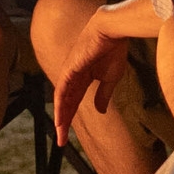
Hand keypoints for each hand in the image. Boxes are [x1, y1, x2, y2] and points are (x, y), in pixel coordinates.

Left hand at [52, 15, 129, 145]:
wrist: (112, 32)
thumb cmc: (113, 50)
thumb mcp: (110, 79)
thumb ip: (103, 95)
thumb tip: (99, 111)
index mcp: (83, 78)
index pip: (74, 102)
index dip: (71, 118)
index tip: (69, 135)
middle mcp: (73, 77)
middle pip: (66, 104)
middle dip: (63, 122)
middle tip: (61, 142)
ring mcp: (70, 72)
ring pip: (62, 99)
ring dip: (61, 117)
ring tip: (60, 134)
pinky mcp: (70, 69)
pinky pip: (62, 91)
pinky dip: (60, 105)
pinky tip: (60, 118)